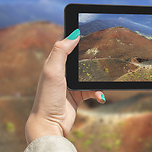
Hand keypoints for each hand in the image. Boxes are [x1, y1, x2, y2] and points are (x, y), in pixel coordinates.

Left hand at [25, 29, 105, 143]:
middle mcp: (61, 73)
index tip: (86, 26)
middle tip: (103, 50)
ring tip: (103, 78)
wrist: (50, 125)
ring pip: (88, 75)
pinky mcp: (77, 97)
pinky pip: (92, 91)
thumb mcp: (52, 71)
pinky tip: (100, 97)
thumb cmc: (48, 97)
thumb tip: (73, 34)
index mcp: (53, 64)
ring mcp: (70, 85)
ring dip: (96, 78)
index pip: (64, 44)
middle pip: (79, 58)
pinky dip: (97, 93)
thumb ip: (61, 51)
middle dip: (90, 55)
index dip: (74, 35)